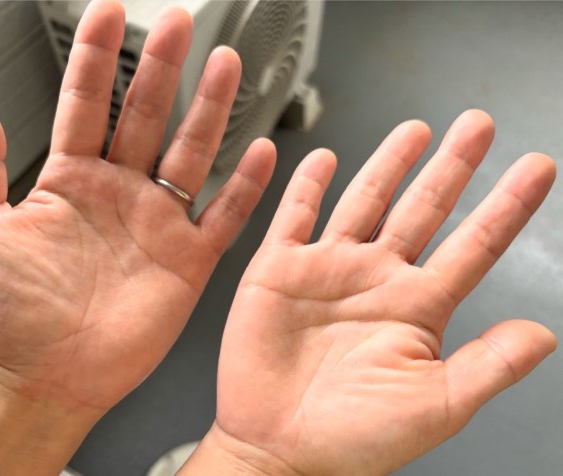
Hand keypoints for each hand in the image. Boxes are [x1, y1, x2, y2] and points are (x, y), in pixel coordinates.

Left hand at [0, 0, 274, 412]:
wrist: (49, 375)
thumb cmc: (11, 314)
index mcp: (69, 182)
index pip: (85, 104)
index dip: (95, 57)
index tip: (108, 12)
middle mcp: (120, 194)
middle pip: (145, 116)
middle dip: (161, 67)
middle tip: (177, 22)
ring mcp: (158, 223)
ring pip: (190, 153)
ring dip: (209, 110)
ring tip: (225, 65)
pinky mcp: (188, 259)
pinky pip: (223, 215)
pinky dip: (244, 187)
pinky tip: (260, 153)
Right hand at [185, 111, 555, 474]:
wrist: (276, 450)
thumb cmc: (352, 439)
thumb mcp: (435, 405)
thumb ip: (490, 364)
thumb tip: (543, 334)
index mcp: (416, 308)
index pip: (474, 245)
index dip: (507, 205)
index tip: (537, 168)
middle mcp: (375, 281)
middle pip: (423, 208)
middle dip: (452, 165)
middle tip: (477, 126)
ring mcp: (327, 271)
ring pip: (365, 200)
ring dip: (390, 162)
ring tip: (416, 130)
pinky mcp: (278, 271)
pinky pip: (294, 216)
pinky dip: (307, 186)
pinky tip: (324, 159)